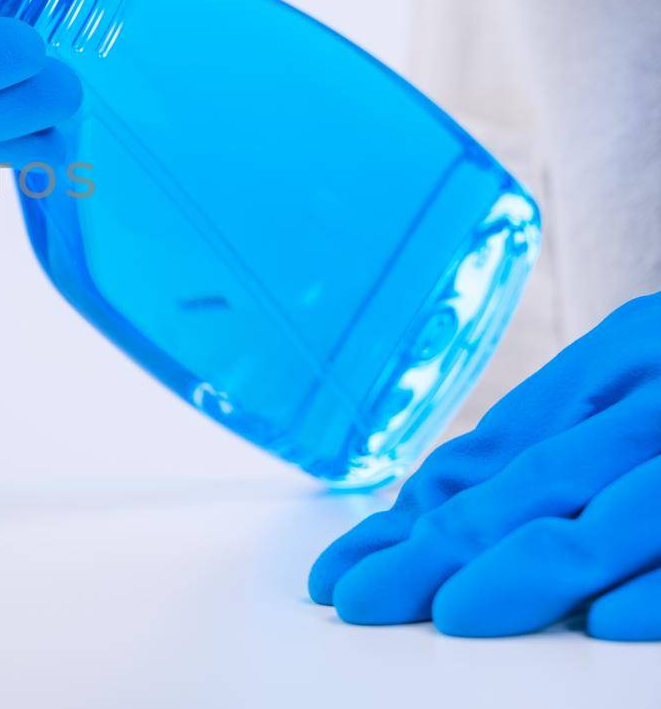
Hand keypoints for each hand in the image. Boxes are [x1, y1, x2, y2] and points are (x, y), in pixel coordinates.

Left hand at [309, 292, 660, 639]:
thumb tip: (432, 506)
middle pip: (538, 483)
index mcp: (623, 354)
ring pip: (616, 515)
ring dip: (526, 568)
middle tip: (364, 600)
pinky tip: (605, 619)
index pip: (498, 451)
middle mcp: (659, 395)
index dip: (415, 518)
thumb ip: (550, 437)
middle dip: (442, 549)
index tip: (344, 571)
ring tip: (453, 614)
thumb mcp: (630, 388)